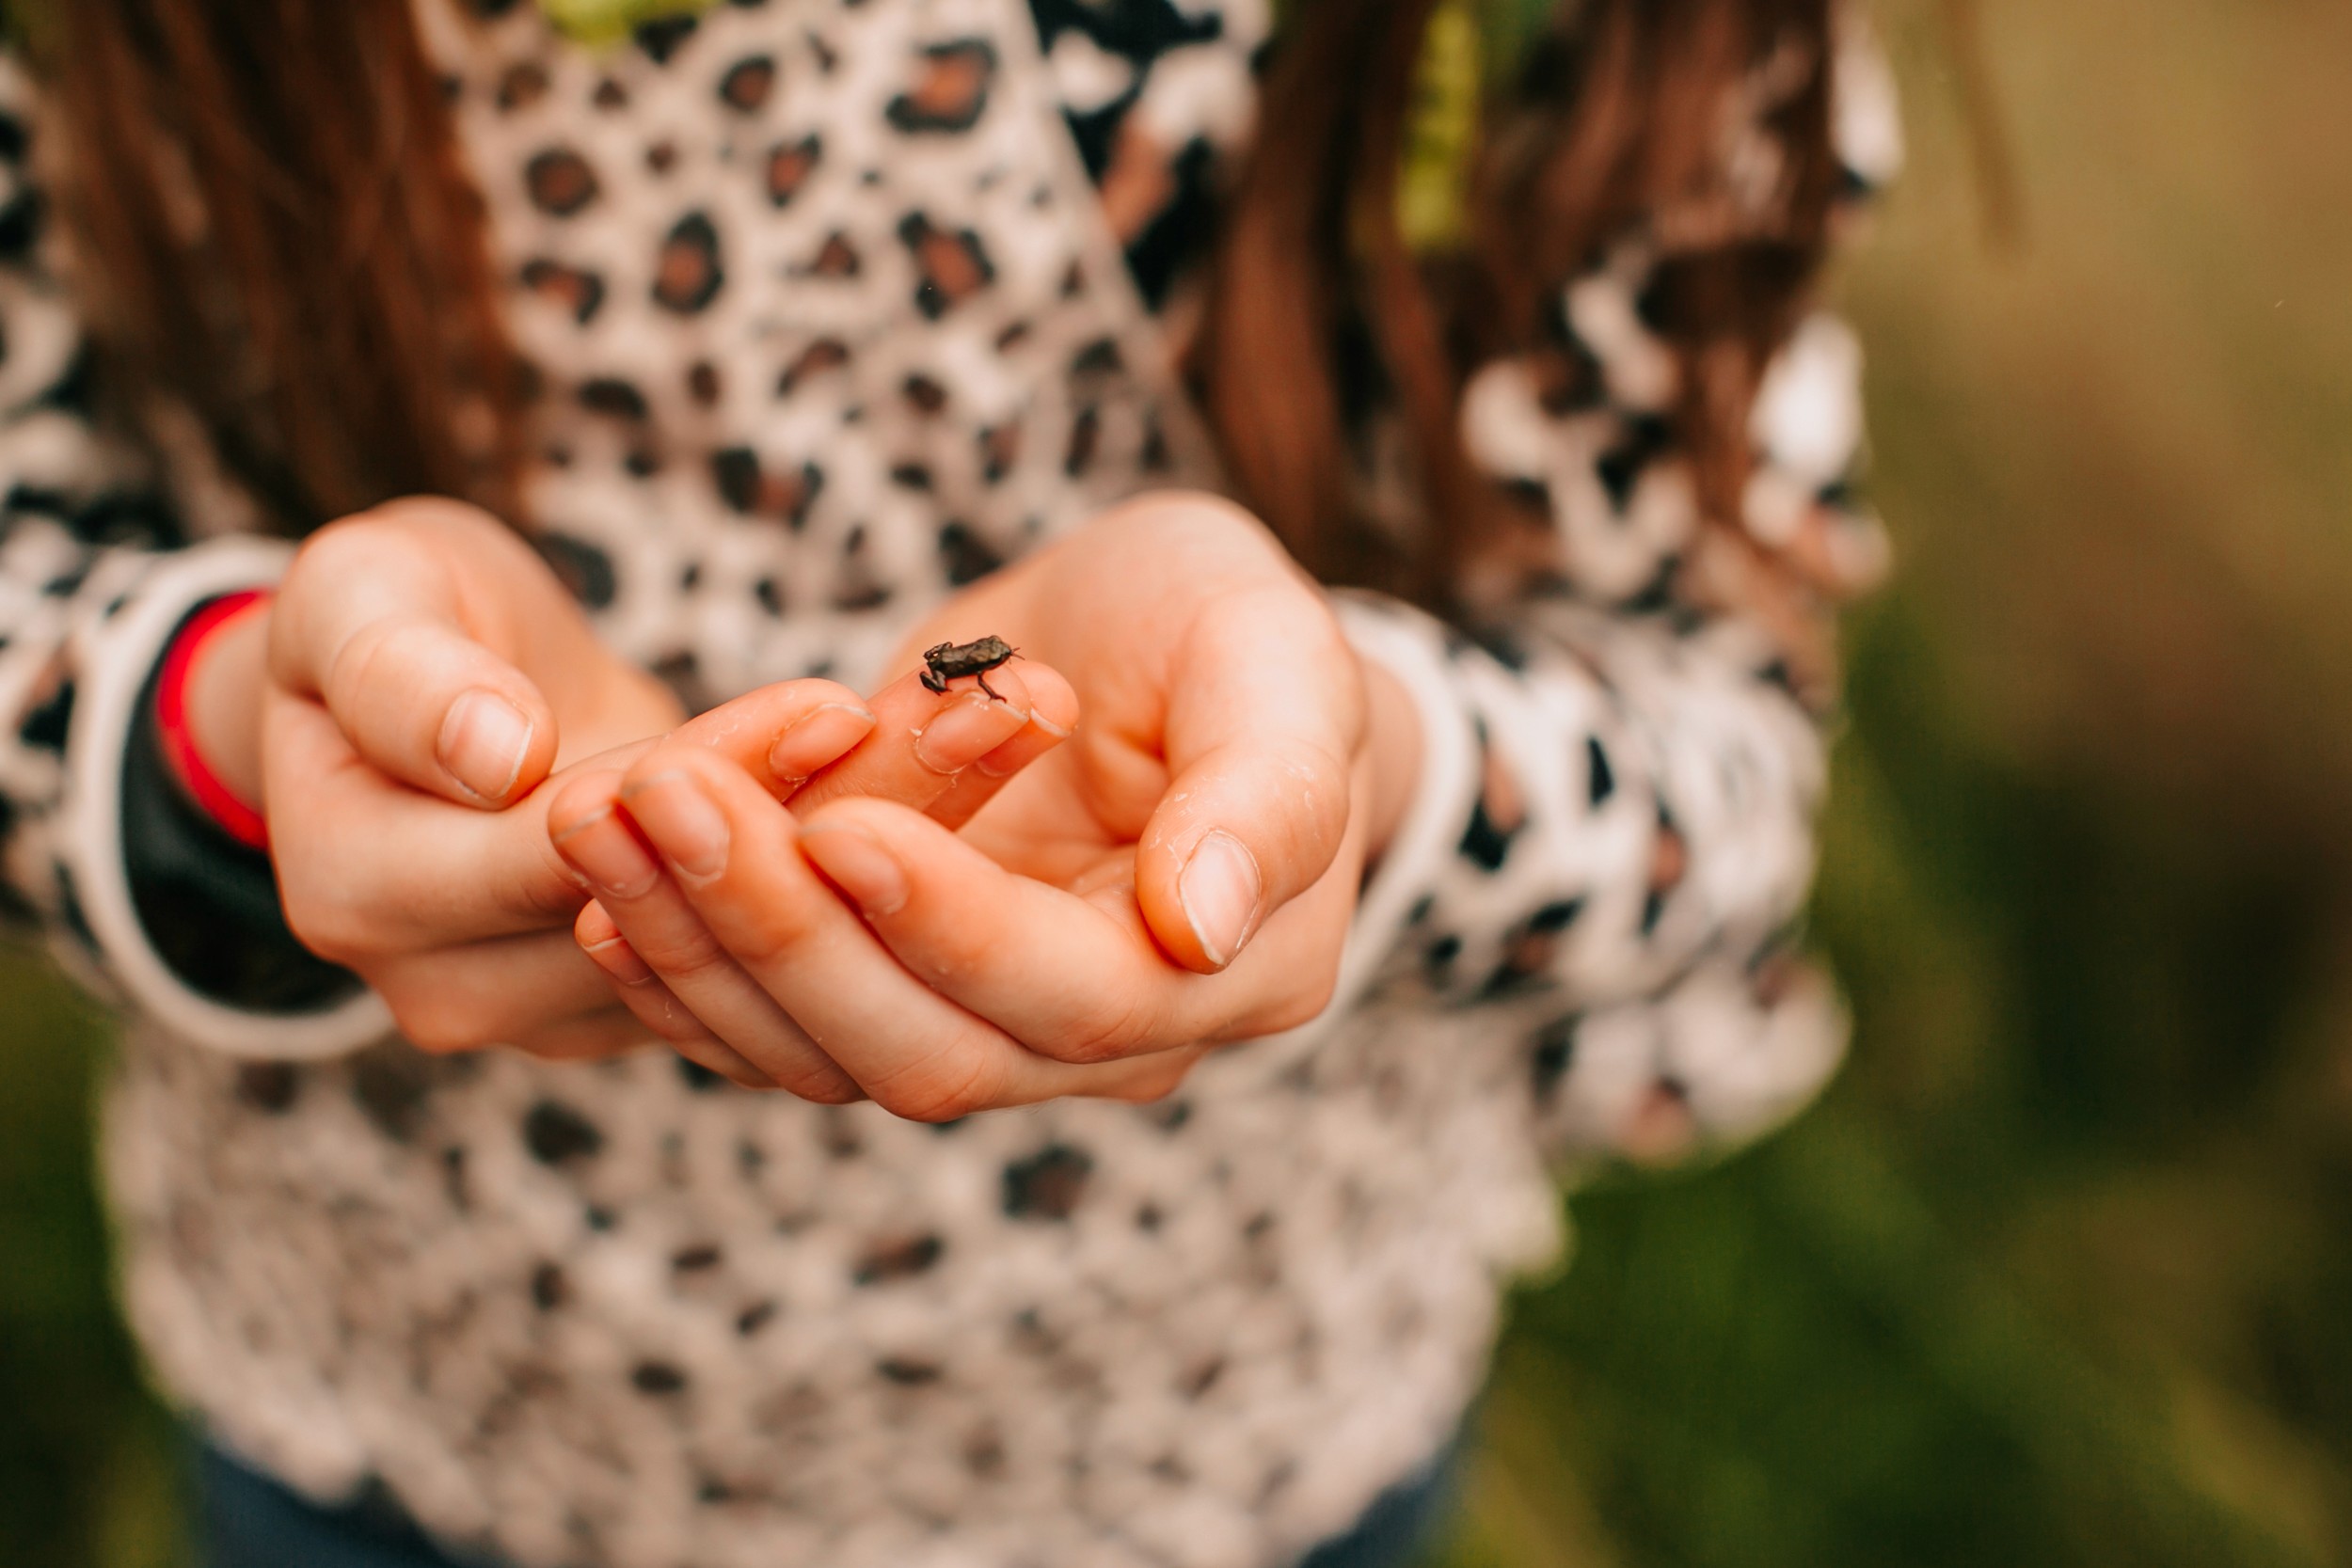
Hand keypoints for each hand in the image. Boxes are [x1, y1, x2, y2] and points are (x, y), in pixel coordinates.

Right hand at [248, 497, 1075, 1066]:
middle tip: (990, 711)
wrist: (422, 688)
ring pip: (761, 925)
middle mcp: (469, 987)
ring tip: (1013, 721)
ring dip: (896, 821)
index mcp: (369, 894)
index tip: (836, 705)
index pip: (566, 852)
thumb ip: (404, 675)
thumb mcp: (359, 600)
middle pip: (690, 902)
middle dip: (848, 803)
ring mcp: (568, 1009)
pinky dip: (882, 840)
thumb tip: (498, 754)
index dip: (712, 780)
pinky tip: (984, 756)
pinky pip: (785, 924)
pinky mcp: (658, 993)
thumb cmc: (383, 619)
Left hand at [553, 492, 1424, 1113]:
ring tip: (597, 820)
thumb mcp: (1277, 657)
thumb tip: (1200, 928)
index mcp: (1227, 975)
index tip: (844, 828)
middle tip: (665, 800)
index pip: (1074, 995)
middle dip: (782, 934)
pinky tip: (599, 886)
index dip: (953, 925)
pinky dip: (682, 967)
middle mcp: (1104, 1041)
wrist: (1163, 642)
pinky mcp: (892, 994)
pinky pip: (774, 1025)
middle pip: (926, 1051)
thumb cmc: (1232, 630)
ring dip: (699, 946)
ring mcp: (990, 1030)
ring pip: (825, 1054)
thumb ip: (1268, 792)